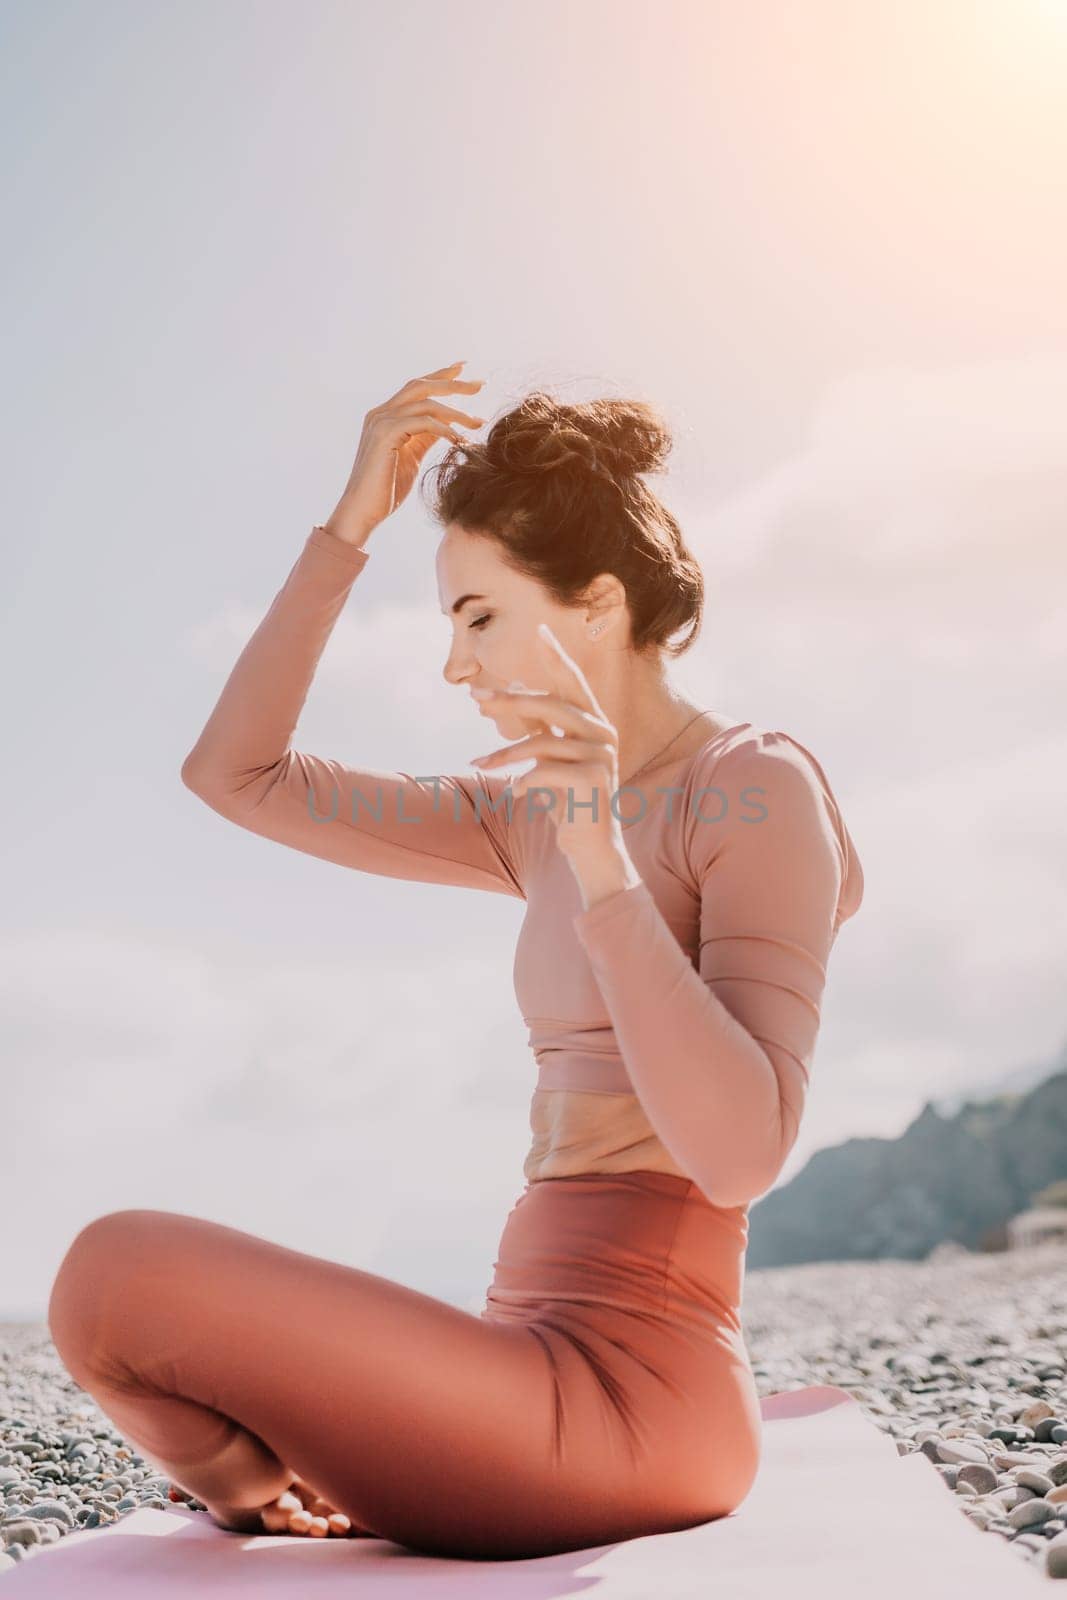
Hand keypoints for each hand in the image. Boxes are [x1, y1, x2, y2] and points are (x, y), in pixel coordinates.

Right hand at [322, 360, 486, 544]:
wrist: (362, 511)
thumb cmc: (386, 489)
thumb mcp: (412, 456)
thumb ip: (426, 436)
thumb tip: (449, 424)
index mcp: (386, 415)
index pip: (417, 387)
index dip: (441, 375)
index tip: (464, 369)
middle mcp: (381, 413)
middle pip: (421, 386)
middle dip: (453, 383)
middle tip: (480, 385)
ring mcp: (381, 422)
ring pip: (425, 403)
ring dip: (456, 411)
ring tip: (478, 422)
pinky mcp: (386, 435)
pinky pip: (422, 423)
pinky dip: (445, 429)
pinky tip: (460, 440)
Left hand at [469, 623, 635, 889]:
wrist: (591, 848)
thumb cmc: (567, 800)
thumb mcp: (549, 758)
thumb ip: (536, 728)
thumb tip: (502, 697)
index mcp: (594, 723)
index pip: (573, 682)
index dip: (556, 656)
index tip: (539, 629)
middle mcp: (602, 733)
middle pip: (551, 704)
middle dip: (510, 700)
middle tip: (476, 697)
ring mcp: (601, 756)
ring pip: (541, 742)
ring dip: (504, 754)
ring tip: (479, 763)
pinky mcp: (594, 780)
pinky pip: (545, 771)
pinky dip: (523, 782)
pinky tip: (514, 795)